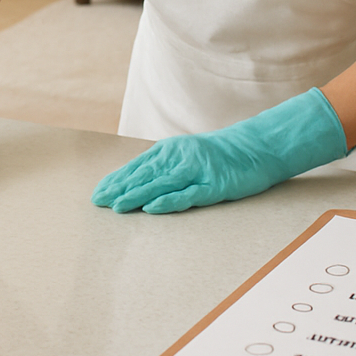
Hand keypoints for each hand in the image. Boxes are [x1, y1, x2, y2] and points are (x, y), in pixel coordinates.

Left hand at [92, 87, 347, 213]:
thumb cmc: (219, 156)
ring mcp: (198, 170)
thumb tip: (134, 184)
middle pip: (145, 174)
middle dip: (120, 188)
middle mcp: (181, 157)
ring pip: (162, 183)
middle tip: (98, 202)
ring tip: (118, 206)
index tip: (98, 192)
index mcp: (171, 150)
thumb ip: (164, 168)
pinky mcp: (215, 184)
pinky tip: (153, 207)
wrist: (257, 148)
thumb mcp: (188, 157)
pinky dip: (169, 201)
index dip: (117, 179)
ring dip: (138, 194)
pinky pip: (188, 194)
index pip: (137, 166)